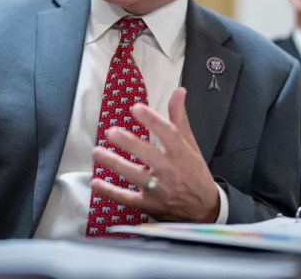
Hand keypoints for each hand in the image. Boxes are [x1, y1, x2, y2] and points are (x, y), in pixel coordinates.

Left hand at [89, 87, 219, 222]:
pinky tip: (96, 183)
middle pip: (150, 156)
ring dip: (115, 165)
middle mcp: (171, 171)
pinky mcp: (149, 205)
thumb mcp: (190, 145)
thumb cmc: (194, 172)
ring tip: (97, 152)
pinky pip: (128, 199)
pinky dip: (111, 192)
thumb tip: (179, 91)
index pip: (168, 134)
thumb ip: (179, 118)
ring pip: (136, 177)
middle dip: (130, 144)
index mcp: (182, 154)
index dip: (153, 121)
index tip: (137, 108)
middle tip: (111, 132)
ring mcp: (159, 190)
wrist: (204, 208)